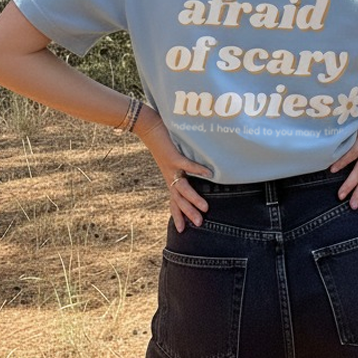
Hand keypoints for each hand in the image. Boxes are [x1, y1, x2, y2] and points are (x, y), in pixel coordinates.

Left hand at [135, 108, 210, 231]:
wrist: (147, 127)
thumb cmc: (162, 141)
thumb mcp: (172, 159)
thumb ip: (181, 167)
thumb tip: (195, 172)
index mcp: (170, 178)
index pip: (173, 201)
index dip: (177, 215)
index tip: (182, 230)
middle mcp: (170, 175)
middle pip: (179, 199)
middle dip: (189, 213)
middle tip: (199, 224)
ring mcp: (171, 167)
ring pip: (182, 188)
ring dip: (193, 199)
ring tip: (205, 208)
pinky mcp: (173, 156)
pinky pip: (187, 165)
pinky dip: (198, 170)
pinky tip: (209, 174)